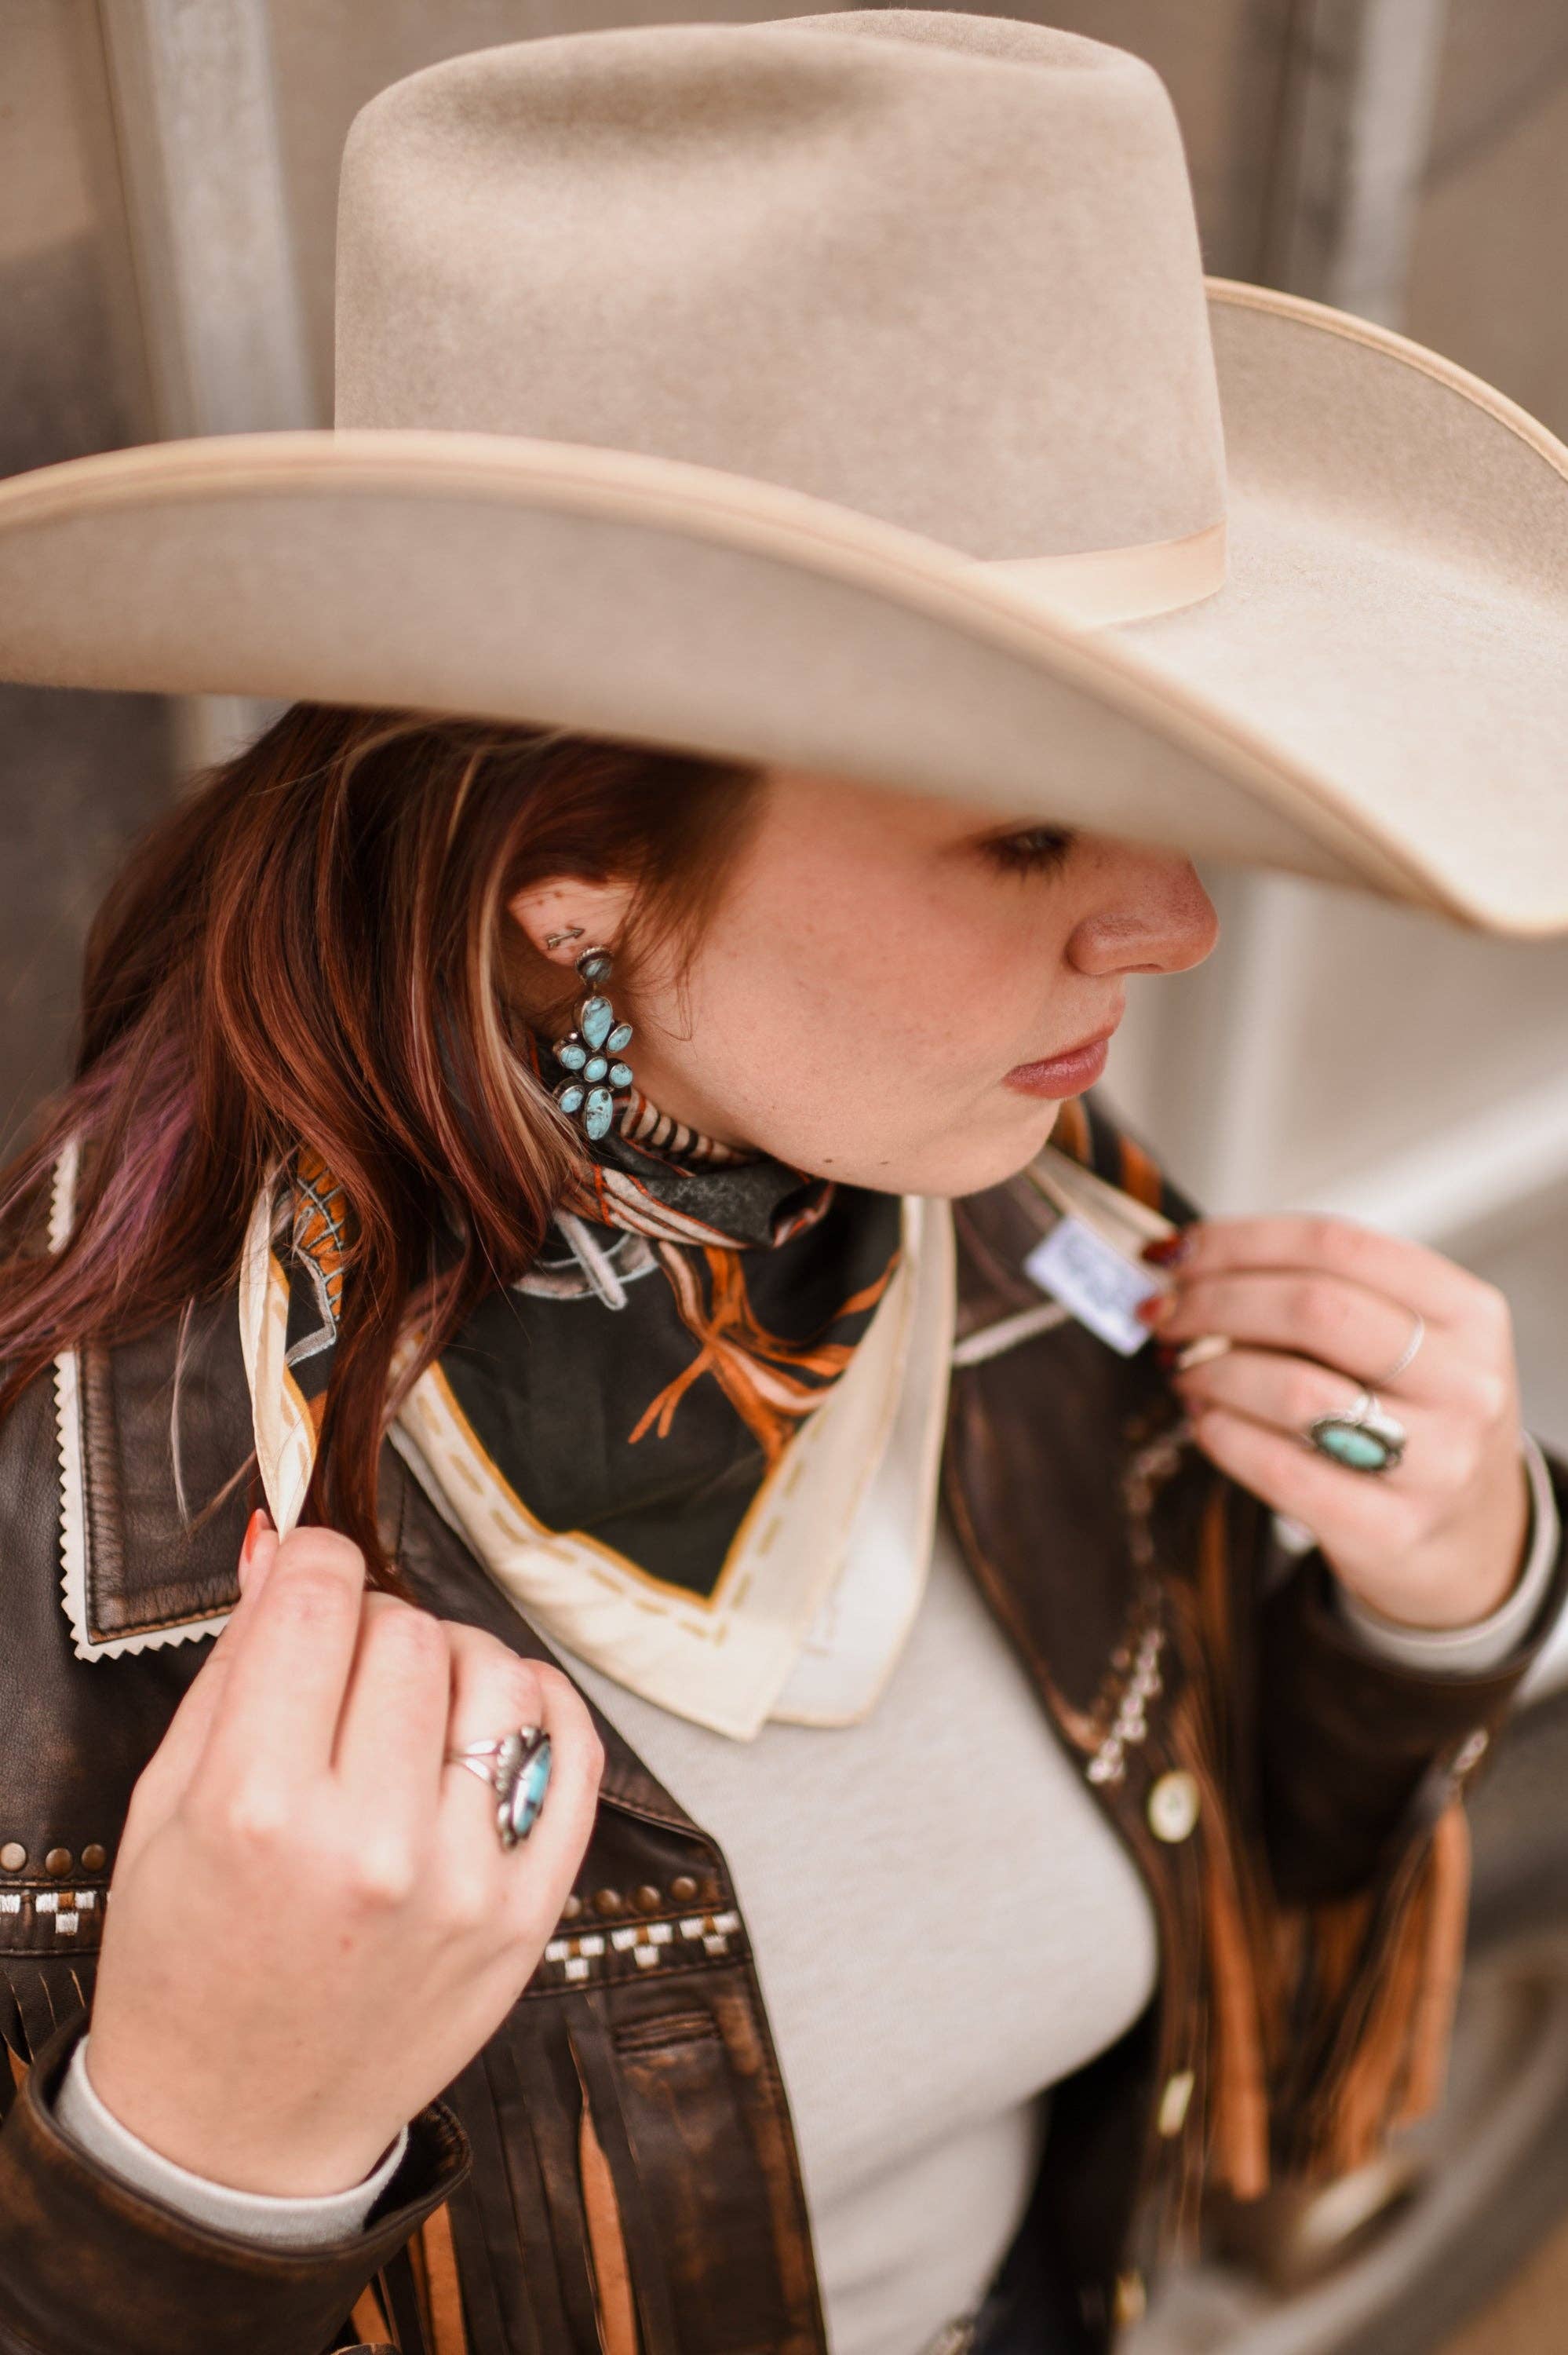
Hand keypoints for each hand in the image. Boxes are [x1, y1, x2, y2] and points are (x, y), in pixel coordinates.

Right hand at [87, 1514, 604, 2195]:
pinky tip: (494, 1718)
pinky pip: (574, 1751)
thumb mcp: (167, 1805)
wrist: (239, 2124)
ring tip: (414, 1705)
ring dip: (455, 1662)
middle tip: (344, 1675)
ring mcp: (464, 1884)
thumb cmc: (189, 1961)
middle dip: (373, 1627)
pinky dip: (541, 1706)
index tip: (311, 1577)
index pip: (323, 1601)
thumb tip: (287, 1550)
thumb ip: (234, 1667)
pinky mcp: (528, 1915)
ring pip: (500, 1674)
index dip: (315, 1562)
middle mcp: (371, 1845)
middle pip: (411, 1632)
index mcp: (258, 1809)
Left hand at [1140, 1216, 1529, 1630]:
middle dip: (1215, 1302)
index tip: (1178, 1254)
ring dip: (1211, 1371)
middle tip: (1165, 1314)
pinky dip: (1221, 1434)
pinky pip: (1279, 1469)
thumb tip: (1189, 1267)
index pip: (1338, 1244)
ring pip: (1293, 1388)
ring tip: (1182, 1371)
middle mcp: (1466, 1382)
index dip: (1240, 1241)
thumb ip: (1320, 1297)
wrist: (1474, 1539)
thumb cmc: (1415, 1419)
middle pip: (1313, 1308)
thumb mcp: (1405, 1343)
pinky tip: (1205, 1421)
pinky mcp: (1391, 1528)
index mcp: (1468, 1312)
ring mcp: (1437, 1461)